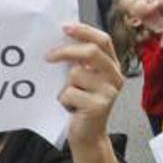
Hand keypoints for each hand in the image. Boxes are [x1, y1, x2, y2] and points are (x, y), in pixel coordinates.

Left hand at [45, 23, 123, 146]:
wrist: (87, 135)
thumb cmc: (81, 105)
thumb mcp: (83, 79)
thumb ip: (79, 62)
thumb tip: (59, 40)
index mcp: (111, 66)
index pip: (103, 40)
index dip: (84, 31)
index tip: (64, 27)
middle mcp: (115, 77)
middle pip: (91, 52)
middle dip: (66, 51)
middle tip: (48, 56)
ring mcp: (109, 92)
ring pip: (76, 75)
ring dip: (64, 86)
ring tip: (69, 98)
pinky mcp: (99, 106)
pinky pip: (70, 93)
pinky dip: (63, 100)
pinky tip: (71, 109)